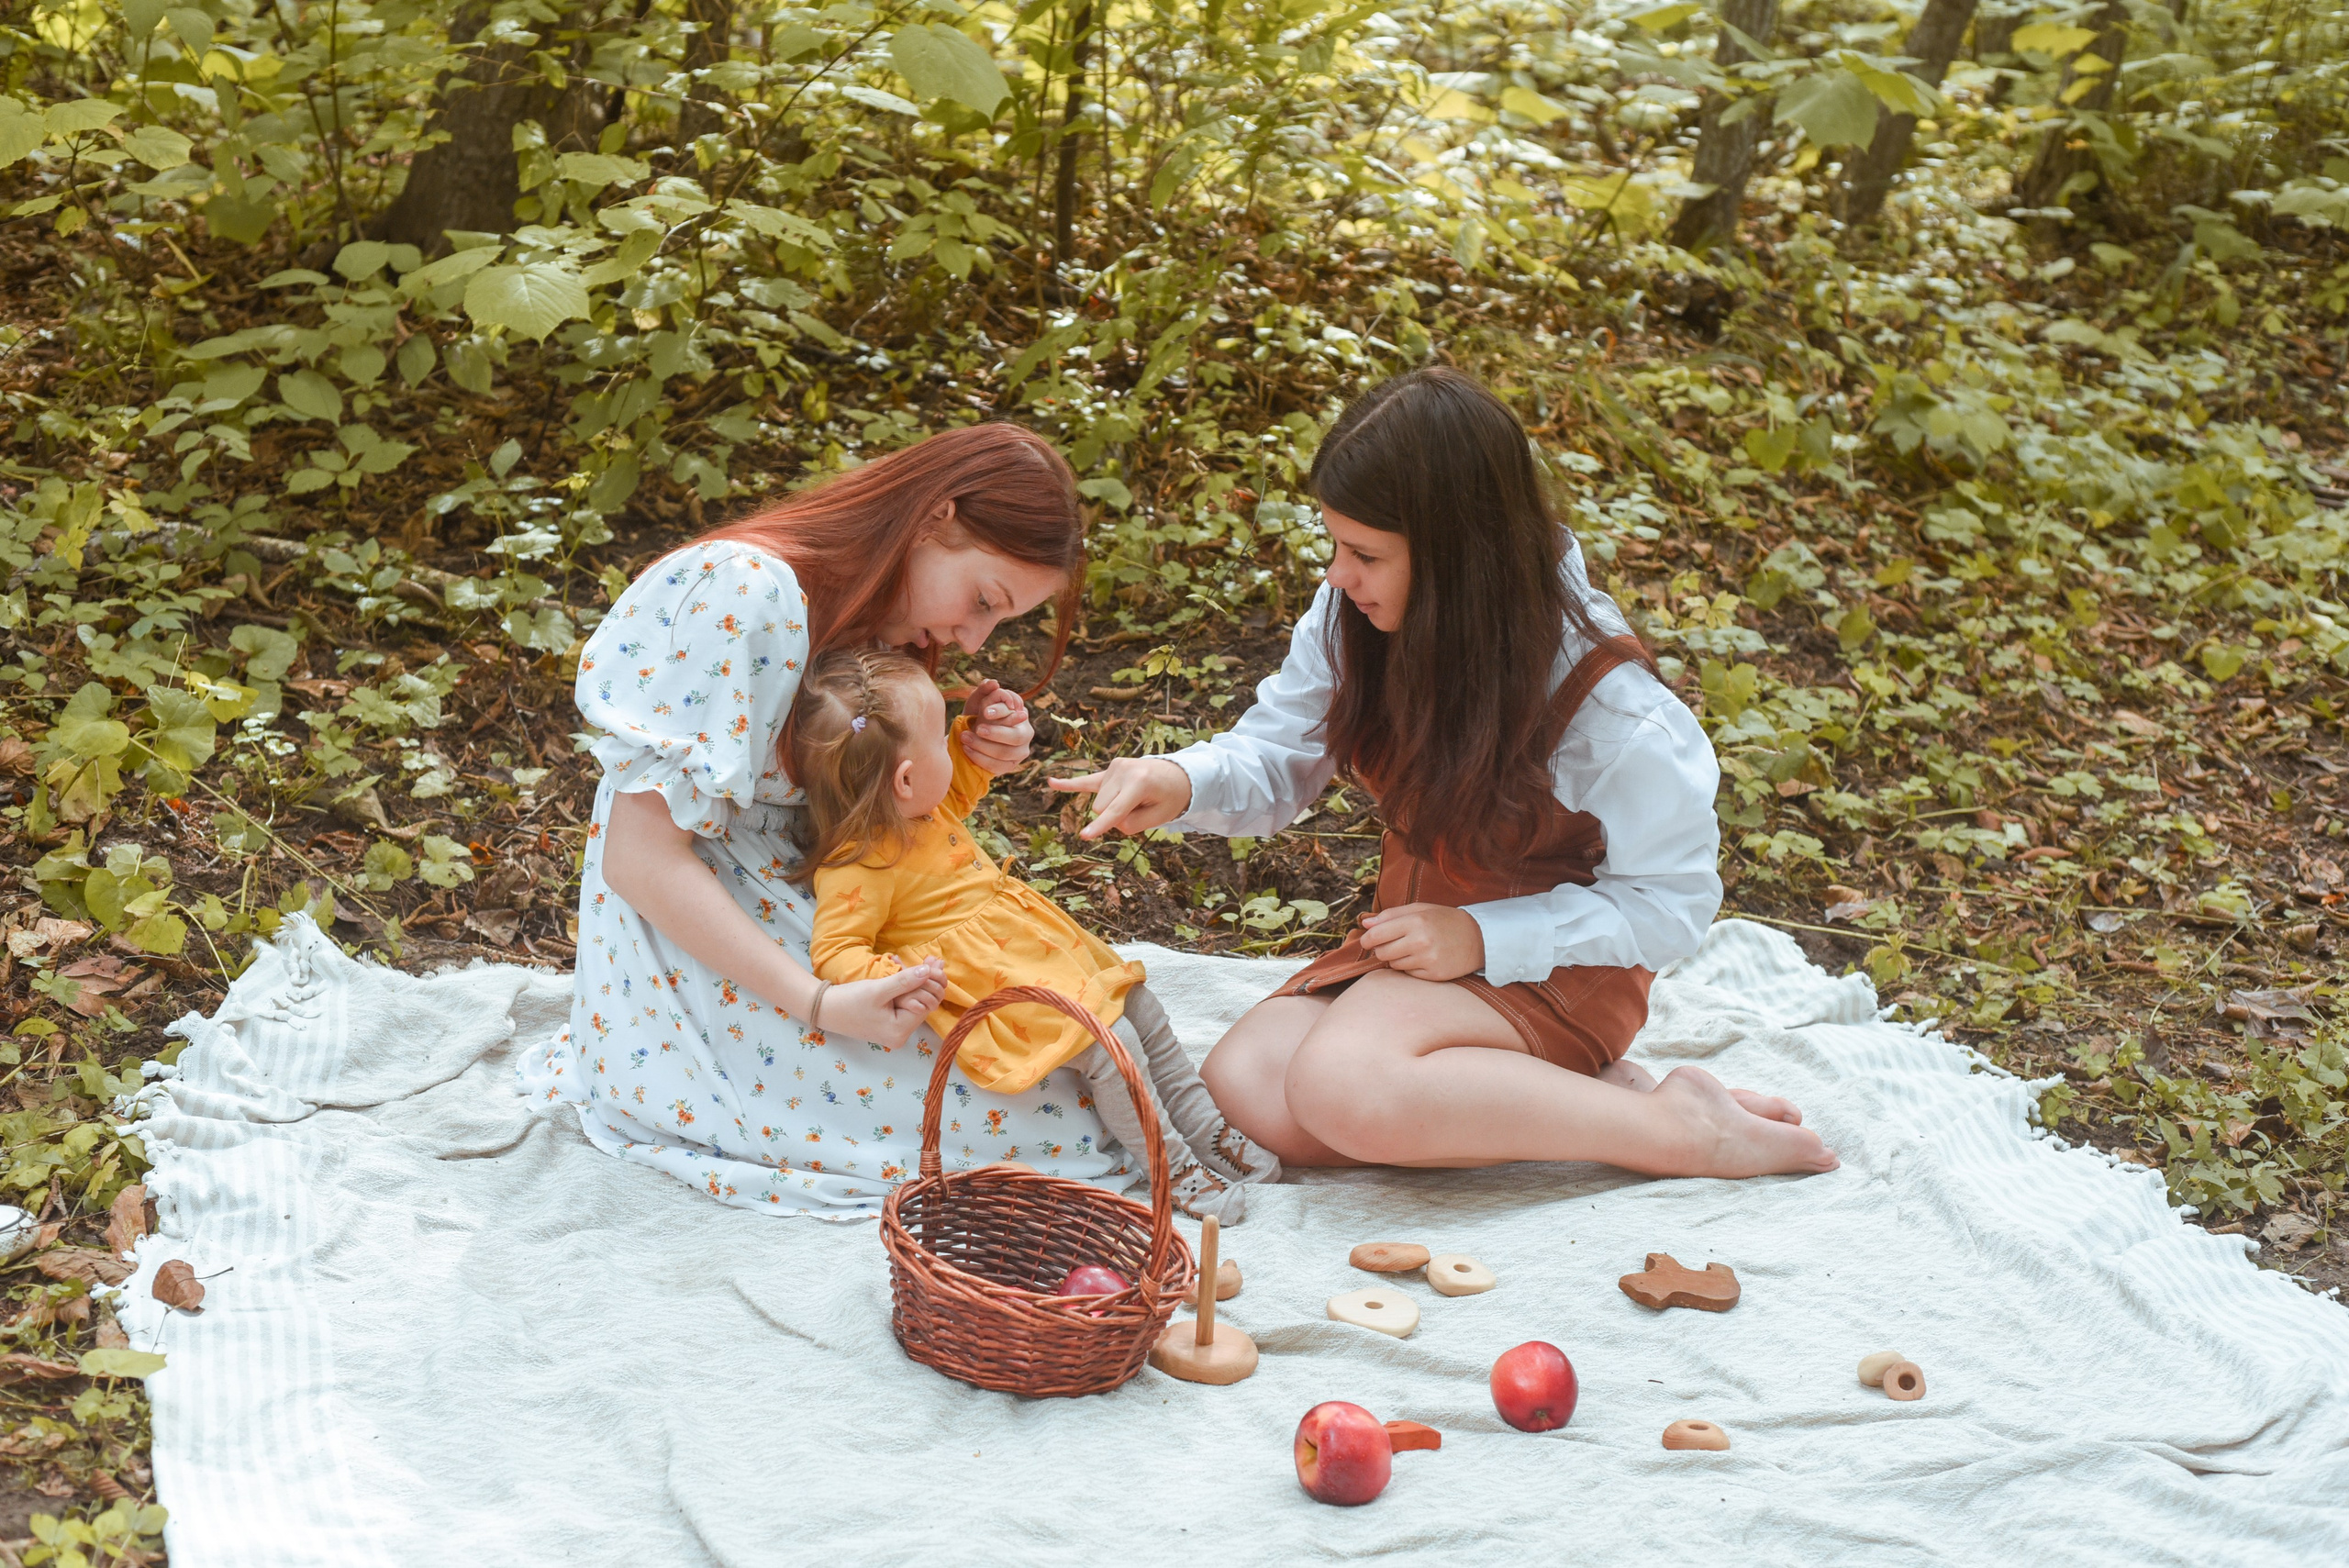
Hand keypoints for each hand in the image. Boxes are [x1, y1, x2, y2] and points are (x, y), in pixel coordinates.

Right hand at [820, 958, 947, 1047]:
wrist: (824, 1008)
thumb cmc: (848, 1001)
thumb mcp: (878, 989)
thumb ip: (905, 981)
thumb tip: (929, 971)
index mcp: (899, 1032)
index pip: (926, 1005)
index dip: (931, 983)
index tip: (934, 962)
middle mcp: (899, 1036)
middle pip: (923, 1005)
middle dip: (927, 982)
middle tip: (933, 959)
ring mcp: (894, 1031)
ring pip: (915, 1003)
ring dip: (919, 983)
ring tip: (926, 963)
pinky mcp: (888, 1024)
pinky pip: (905, 1005)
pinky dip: (909, 989)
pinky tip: (912, 973)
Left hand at [958, 678, 1033, 774]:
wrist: (971, 736)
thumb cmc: (978, 716)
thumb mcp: (978, 702)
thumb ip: (983, 690)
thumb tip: (992, 682)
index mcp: (1022, 715)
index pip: (1016, 715)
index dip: (1001, 713)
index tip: (985, 713)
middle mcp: (1026, 733)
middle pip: (1016, 737)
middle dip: (995, 734)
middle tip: (977, 729)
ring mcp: (1020, 752)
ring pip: (1005, 753)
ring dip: (983, 746)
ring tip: (965, 738)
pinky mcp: (1010, 766)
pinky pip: (997, 766)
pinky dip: (980, 758)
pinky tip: (967, 749)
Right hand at [1046, 756, 1192, 839]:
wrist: (1178, 774)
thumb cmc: (1170, 798)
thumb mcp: (1159, 817)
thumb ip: (1131, 824)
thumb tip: (1105, 820)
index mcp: (1140, 782)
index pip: (1115, 811)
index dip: (1100, 827)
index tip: (1083, 837)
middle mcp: (1123, 771)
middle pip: (1102, 808)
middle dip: (1115, 817)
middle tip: (1141, 808)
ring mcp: (1114, 768)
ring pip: (1098, 802)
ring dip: (1113, 808)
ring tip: (1135, 799)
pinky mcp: (1109, 769)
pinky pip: (1086, 780)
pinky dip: (1069, 784)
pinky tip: (1051, 781)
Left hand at [1359, 903, 1485, 982]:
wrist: (1478, 938)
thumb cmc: (1444, 920)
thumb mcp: (1420, 909)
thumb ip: (1390, 915)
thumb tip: (1365, 923)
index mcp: (1416, 920)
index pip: (1377, 935)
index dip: (1367, 939)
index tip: (1367, 941)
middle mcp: (1421, 941)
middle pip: (1382, 952)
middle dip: (1382, 949)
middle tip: (1393, 944)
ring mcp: (1428, 960)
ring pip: (1393, 965)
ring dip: (1397, 958)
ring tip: (1412, 949)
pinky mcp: (1434, 975)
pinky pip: (1408, 974)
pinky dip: (1410, 968)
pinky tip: (1423, 959)